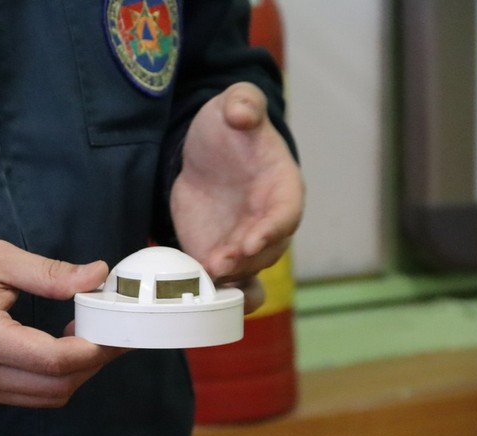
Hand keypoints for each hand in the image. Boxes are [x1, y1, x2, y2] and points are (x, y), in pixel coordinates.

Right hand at [0, 230, 123, 406]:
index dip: (94, 348)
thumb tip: (97, 276)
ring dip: (77, 373)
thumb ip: (51, 274)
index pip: (55, 360)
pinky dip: (55, 378)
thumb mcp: (0, 257)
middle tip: (112, 332)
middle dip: (93, 362)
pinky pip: (29, 395)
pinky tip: (63, 348)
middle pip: (57, 387)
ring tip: (90, 338)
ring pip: (47, 397)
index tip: (115, 327)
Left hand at [170, 82, 303, 312]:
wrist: (204, 154)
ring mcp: (244, 242)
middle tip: (217, 264)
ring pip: (245, 271)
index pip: (286, 214)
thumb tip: (242, 113)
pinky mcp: (218, 253)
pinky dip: (210, 287)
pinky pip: (221, 278)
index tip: (252, 241)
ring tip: (204, 277)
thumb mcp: (234, 103)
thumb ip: (244, 102)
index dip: (272, 230)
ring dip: (228, 279)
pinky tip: (190, 291)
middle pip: (265, 251)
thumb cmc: (228, 128)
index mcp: (282, 188)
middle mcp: (268, 222)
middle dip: (243, 261)